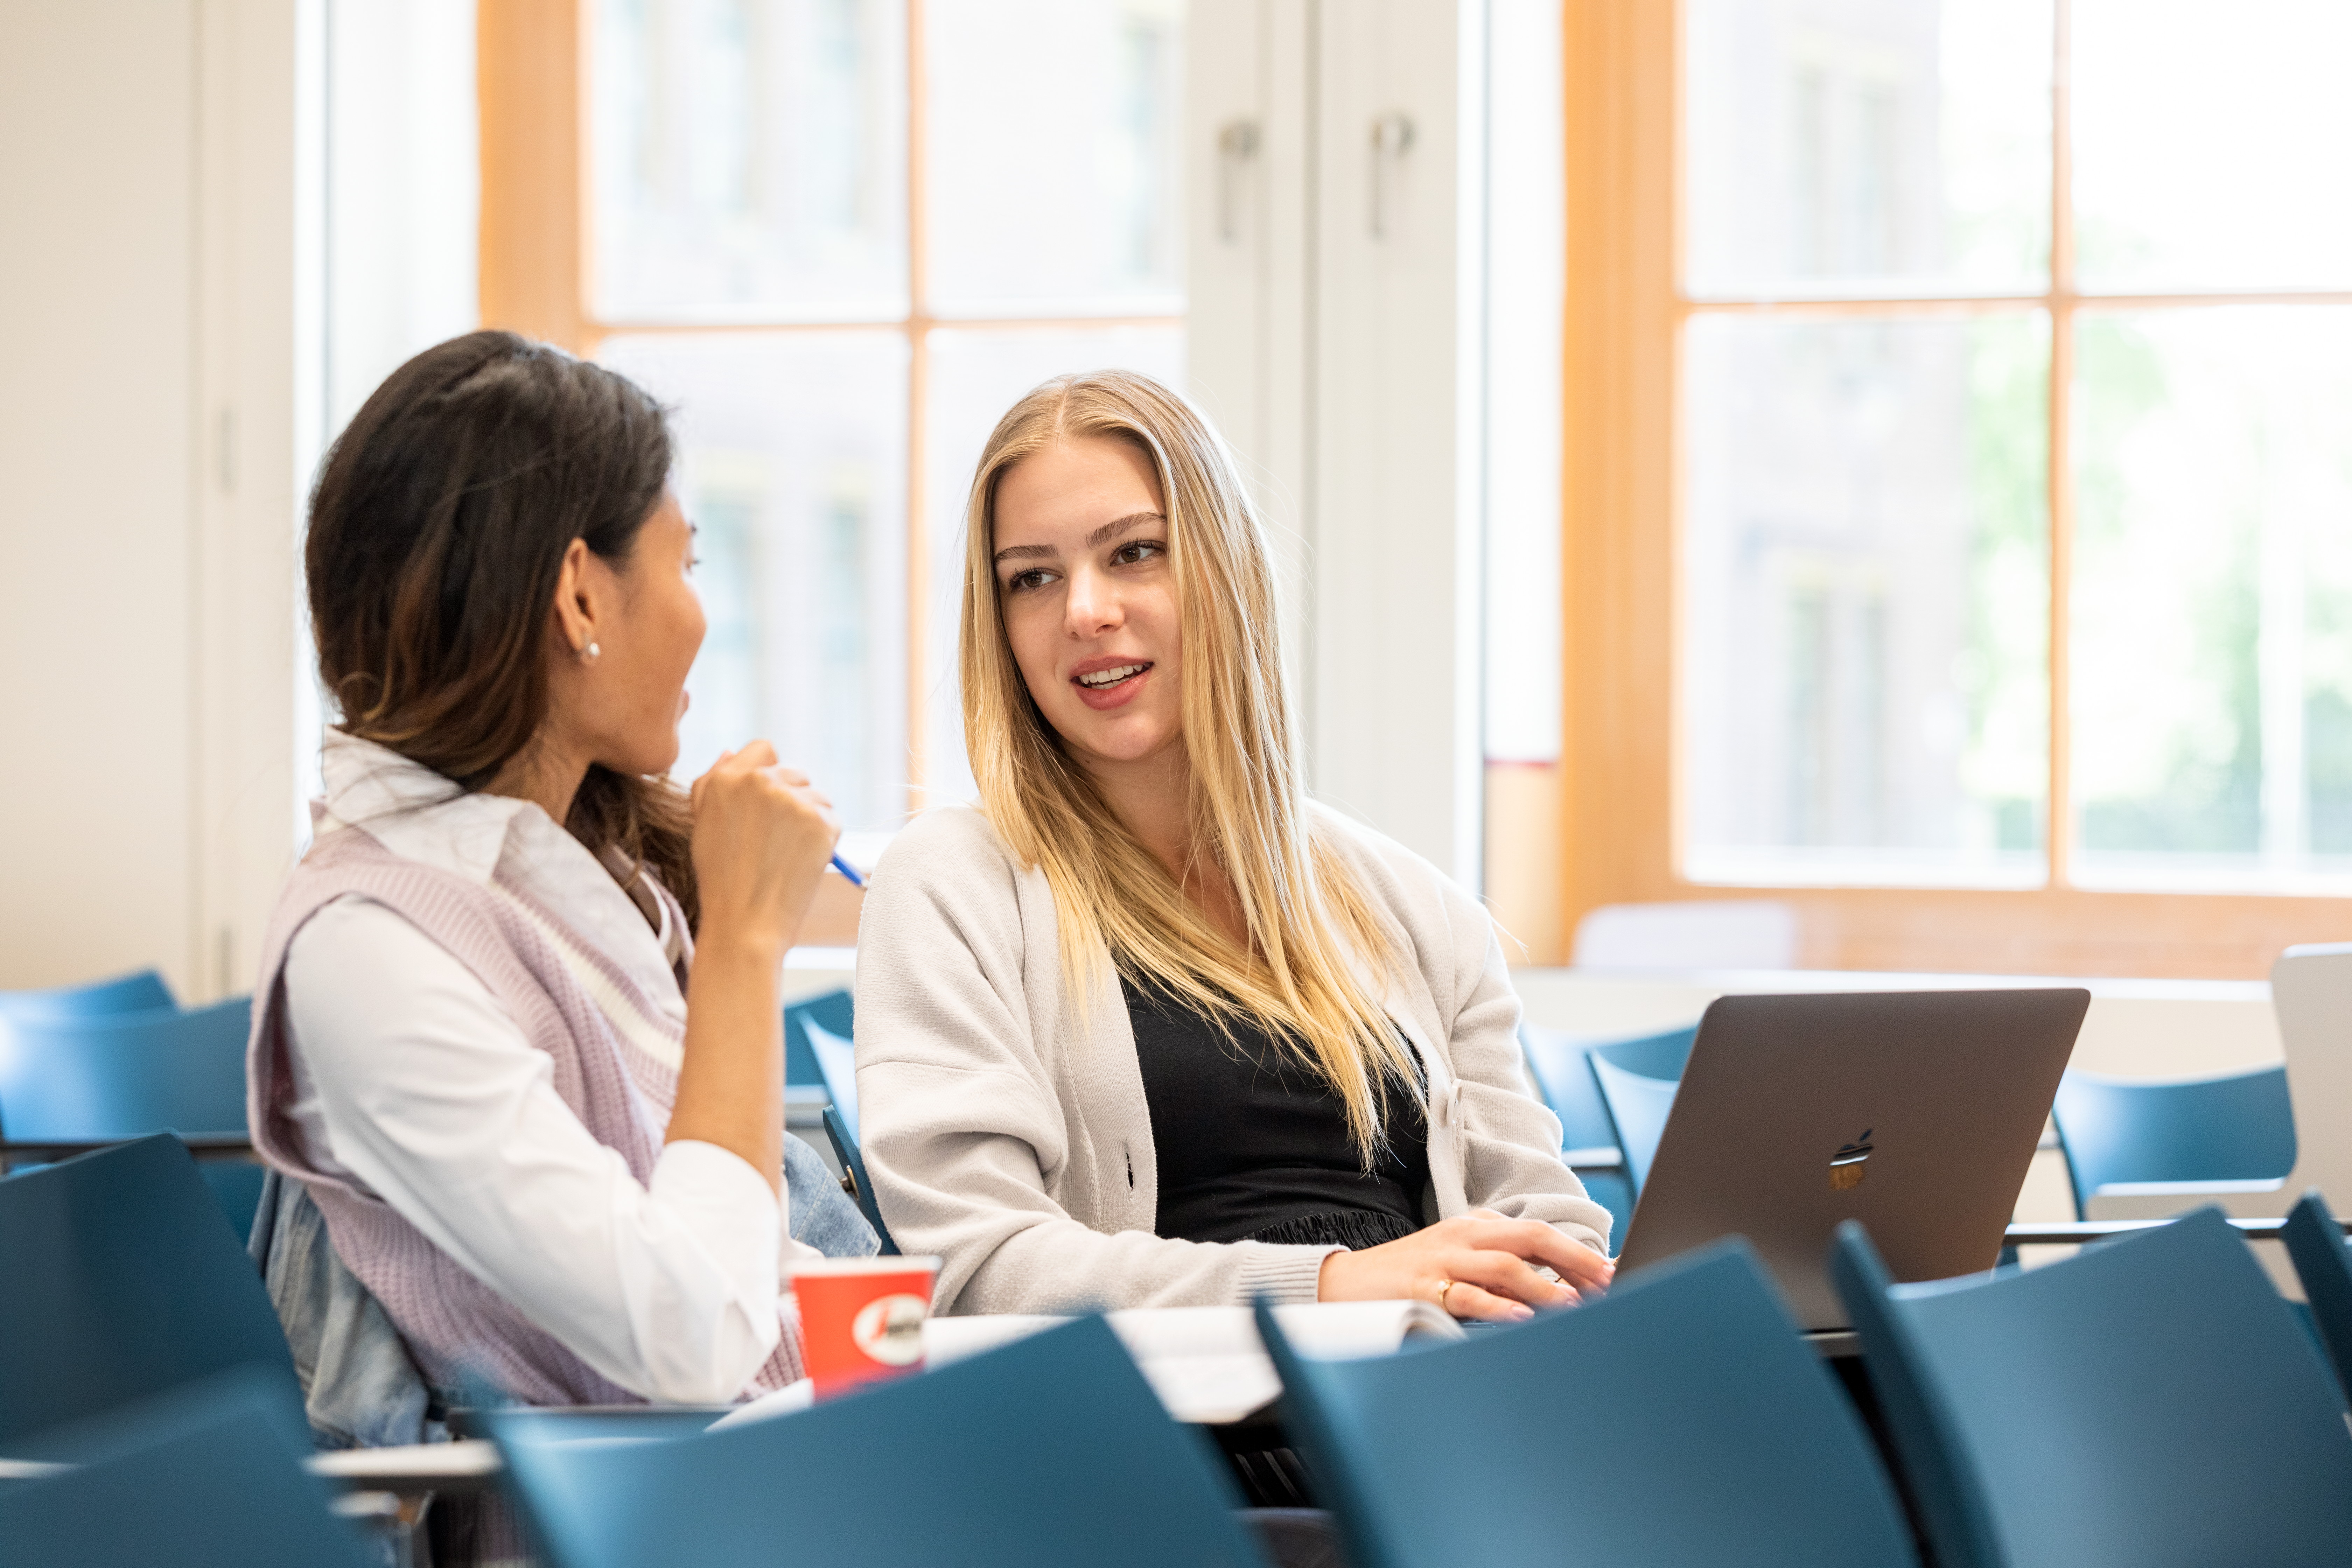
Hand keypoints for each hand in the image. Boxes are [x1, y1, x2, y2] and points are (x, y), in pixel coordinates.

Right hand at [687, 742, 840, 956]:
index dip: (768, 775)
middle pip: (794, 773)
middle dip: (791, 800)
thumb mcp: (703, 825)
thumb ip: (712, 784)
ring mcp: (792, 799)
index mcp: (726, 778)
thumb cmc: (721, 880)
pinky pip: (832, 818)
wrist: (745, 924)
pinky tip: (802, 862)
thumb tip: (730, 751)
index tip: (766, 806)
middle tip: (775, 842)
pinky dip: (825, 839)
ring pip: (817, 795)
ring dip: (810, 819)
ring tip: (786, 855)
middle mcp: (759, 781)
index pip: (763, 749)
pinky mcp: (820, 819)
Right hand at [1315, 1208, 1613, 1321]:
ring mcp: (1443, 1260)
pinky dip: (1496, 1307)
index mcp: (1478, 1227)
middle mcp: (1465, 1237)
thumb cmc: (1412, 1274)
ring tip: (1575, 1305)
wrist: (1347, 1281)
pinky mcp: (1422, 1287)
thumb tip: (1558, 1287)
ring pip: (1504, 1266)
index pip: (1538, 1233)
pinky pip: (1466, 1296)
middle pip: (1531, 1238)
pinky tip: (1520, 1318)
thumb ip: (1502, 1269)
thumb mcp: (1460, 1261)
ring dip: (1545, 1287)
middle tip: (1607, 1284)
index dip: (1578, 1253)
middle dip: (1574, 1261)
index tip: (1612, 1274)